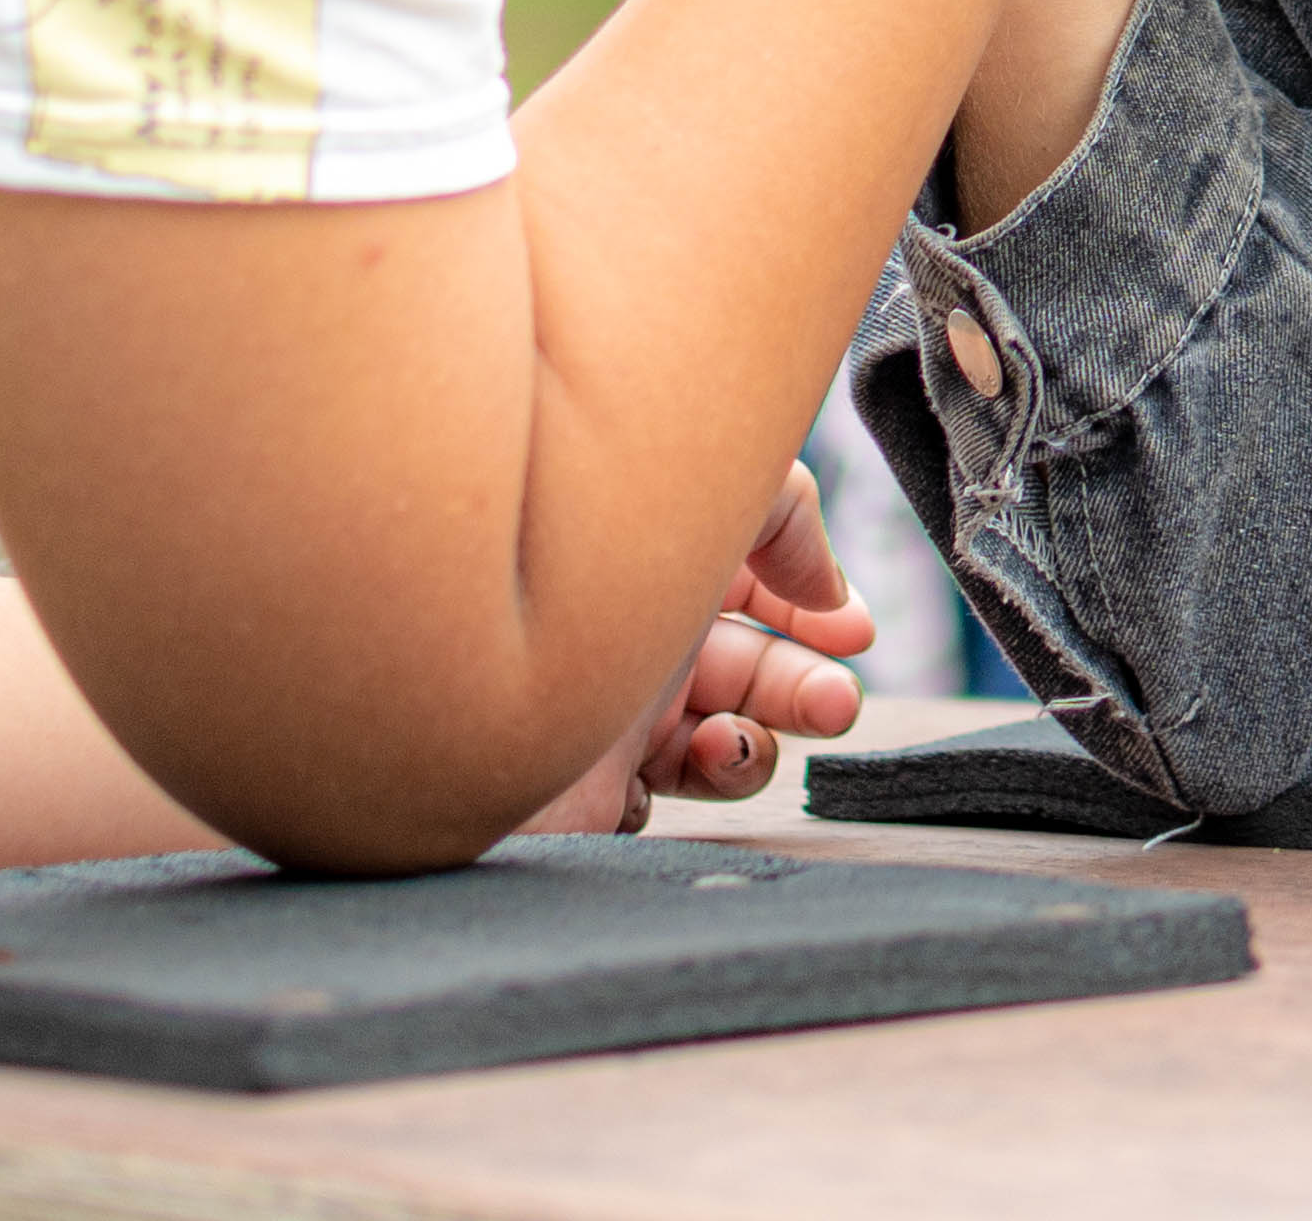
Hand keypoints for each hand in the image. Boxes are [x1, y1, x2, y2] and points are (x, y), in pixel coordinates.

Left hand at [517, 464, 876, 832]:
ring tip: (729, 746)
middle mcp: (640, 643)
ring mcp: (616, 721)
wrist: (455, 703)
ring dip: (753, 750)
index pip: (757, 582)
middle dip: (809, 689)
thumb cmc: (573, 584)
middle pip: (755, 670)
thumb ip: (784, 515)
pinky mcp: (591, 794)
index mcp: (661, 572)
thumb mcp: (697, 507)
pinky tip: (644, 783)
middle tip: (834, 707)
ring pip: (724, 744)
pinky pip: (664, 806)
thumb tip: (831, 590)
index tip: (856, 633)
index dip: (816, 607)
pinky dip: (674, 798)